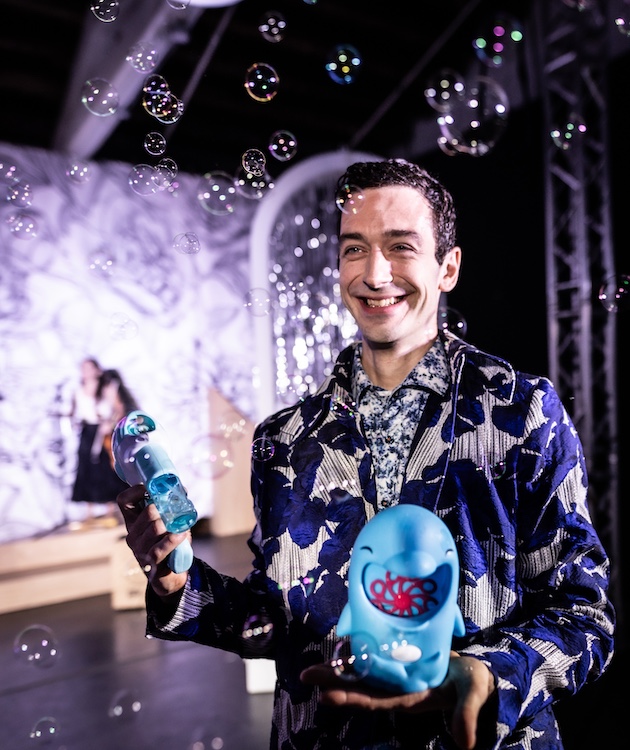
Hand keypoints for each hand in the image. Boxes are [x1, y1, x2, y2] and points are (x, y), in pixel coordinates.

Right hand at [117, 484, 189, 597]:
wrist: (171, 574)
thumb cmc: (169, 542)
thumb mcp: (169, 521)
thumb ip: (172, 506)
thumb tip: (181, 488)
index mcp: (133, 521)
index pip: (124, 500)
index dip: (136, 490)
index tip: (152, 488)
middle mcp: (132, 534)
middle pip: (148, 512)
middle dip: (166, 510)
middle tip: (176, 512)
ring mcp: (139, 549)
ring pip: (157, 527)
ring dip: (172, 525)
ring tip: (180, 526)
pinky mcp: (149, 562)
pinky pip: (161, 547)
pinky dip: (174, 539)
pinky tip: (182, 534)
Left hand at [300, 651, 494, 749]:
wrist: (477, 674)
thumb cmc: (474, 683)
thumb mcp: (473, 694)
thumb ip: (466, 715)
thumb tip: (465, 745)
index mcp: (412, 698)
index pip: (376, 699)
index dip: (351, 698)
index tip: (326, 696)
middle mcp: (399, 689)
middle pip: (361, 687)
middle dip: (334, 682)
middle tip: (306, 676)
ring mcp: (398, 676)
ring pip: (363, 673)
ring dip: (339, 670)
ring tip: (314, 668)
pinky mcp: (400, 663)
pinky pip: (374, 658)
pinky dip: (357, 653)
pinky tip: (341, 647)